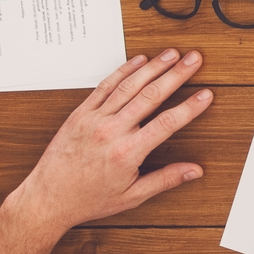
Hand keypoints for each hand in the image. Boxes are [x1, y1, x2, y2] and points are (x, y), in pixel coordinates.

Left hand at [5, 51, 212, 235]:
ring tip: (172, 54)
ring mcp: (94, 119)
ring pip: (129, 86)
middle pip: (151, 95)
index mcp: (127, 152)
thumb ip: (165, 179)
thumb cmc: (88, 199)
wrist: (47, 198)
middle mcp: (111, 131)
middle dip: (176, 75)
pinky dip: (123, 71)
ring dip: (153, 67)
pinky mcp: (80, 113)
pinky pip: (105, 87)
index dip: (190, 107)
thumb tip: (194, 171)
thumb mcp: (131, 196)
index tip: (206, 95)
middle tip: (194, 59)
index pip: (167, 123)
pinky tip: (138, 61)